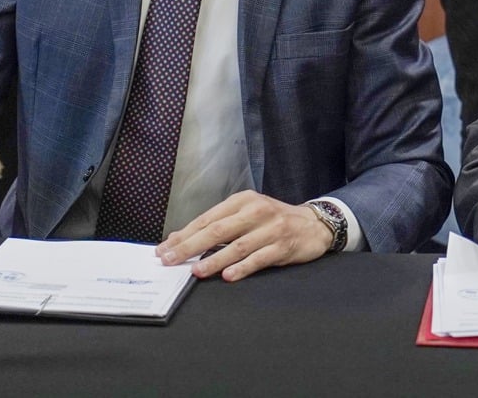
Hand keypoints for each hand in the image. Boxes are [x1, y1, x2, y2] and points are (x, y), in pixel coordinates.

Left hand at [156, 191, 332, 281]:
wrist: (313, 224)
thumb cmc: (273, 221)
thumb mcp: (245, 216)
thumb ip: (215, 226)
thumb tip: (178, 239)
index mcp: (242, 201)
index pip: (207, 219)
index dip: (184, 235)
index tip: (164, 250)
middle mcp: (256, 211)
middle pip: (218, 230)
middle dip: (191, 247)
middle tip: (171, 260)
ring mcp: (271, 229)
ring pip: (237, 246)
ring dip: (215, 259)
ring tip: (196, 271)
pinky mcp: (283, 246)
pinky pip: (259, 258)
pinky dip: (243, 267)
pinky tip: (228, 276)